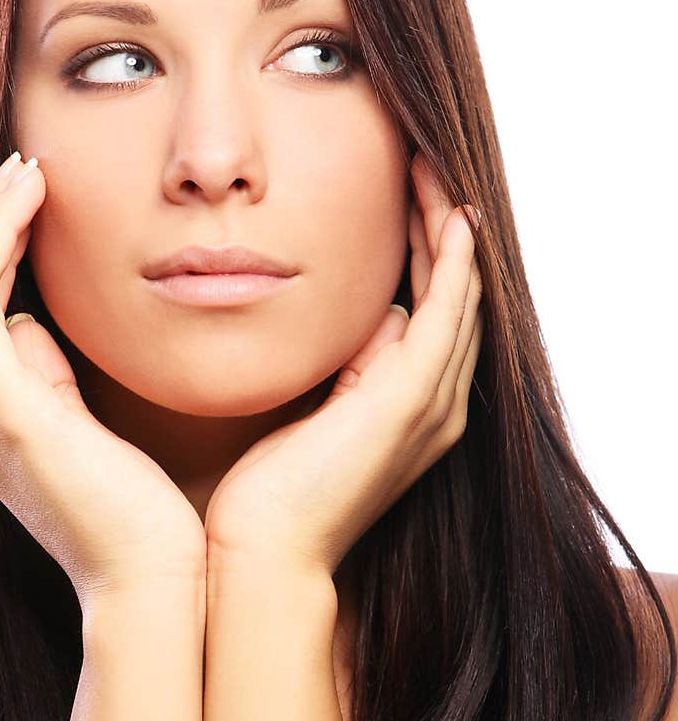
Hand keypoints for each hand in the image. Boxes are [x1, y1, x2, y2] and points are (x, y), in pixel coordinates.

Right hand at [0, 152, 206, 605]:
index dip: (1, 260)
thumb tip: (48, 331)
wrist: (155, 582)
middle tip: (25, 171)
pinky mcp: (9, 414)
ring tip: (24, 172)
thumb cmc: (147, 518)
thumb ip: (68, 386)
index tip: (40, 206)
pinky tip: (18, 204)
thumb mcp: (100, 435)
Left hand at [204, 152, 483, 575]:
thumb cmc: (267, 493)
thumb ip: (341, 367)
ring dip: (450, 233)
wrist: (261, 555)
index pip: (429, 315)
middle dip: (442, 230)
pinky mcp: (409, 404)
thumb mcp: (310, 412)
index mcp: (409, 411)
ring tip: (433, 172)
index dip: (425, 254)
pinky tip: (451, 220)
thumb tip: (362, 317)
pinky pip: (446, 317)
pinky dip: (454, 267)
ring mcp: (429, 408)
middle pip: (456, 299)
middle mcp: (435, 409)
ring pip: (459, 299)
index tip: (404, 198)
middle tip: (426, 165)